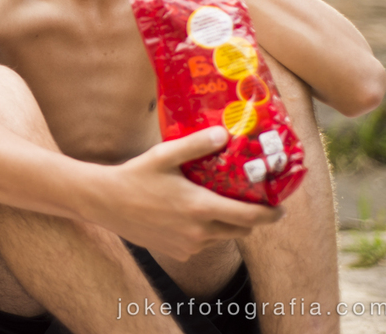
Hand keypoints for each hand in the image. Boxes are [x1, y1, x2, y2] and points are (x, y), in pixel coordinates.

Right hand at [85, 127, 283, 261]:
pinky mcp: (178, 252)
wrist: (105, 203)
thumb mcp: (164, 155)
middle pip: (241, 230)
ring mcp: (189, 245)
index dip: (271, 214)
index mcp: (200, 207)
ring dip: (227, 224)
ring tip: (218, 204)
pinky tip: (190, 215)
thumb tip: (225, 134)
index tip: (280, 208)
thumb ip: (196, 145)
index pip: (250, 217)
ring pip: (222, 237)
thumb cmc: (135, 176)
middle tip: (251, 201)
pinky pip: (203, 244)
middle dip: (251, 218)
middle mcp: (199, 232)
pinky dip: (206, 232)